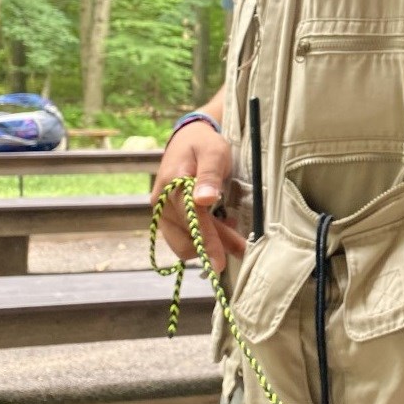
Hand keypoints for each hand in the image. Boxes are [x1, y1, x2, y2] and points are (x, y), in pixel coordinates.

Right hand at [151, 121, 246, 272]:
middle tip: (242, 251)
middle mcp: (162, 203)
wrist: (186, 141)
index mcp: (172, 184)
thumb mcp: (213, 152)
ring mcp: (161, 212)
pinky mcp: (166, 218)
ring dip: (208, 246)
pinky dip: (201, 240)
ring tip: (234, 238)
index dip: (207, 241)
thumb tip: (205, 200)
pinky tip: (222, 228)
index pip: (191, 219)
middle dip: (214, 247)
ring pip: (183, 243)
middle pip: (187, 236)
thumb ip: (209, 174)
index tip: (220, 262)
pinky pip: (181, 238)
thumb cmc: (203, 145)